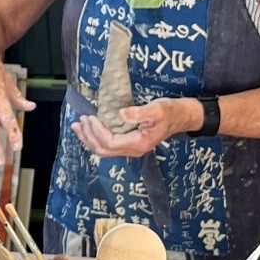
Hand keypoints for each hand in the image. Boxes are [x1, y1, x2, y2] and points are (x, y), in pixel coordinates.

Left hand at [72, 99, 190, 158]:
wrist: (182, 116)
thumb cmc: (170, 112)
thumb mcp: (157, 109)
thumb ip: (140, 113)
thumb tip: (122, 114)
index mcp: (138, 144)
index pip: (109, 143)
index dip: (97, 132)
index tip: (90, 117)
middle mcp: (132, 150)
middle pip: (103, 150)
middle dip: (88, 137)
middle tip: (79, 122)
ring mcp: (131, 149)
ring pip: (103, 150)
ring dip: (89, 138)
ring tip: (78, 126)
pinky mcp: (129, 143)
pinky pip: (108, 145)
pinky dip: (96, 138)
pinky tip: (89, 129)